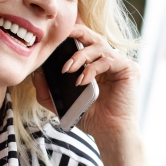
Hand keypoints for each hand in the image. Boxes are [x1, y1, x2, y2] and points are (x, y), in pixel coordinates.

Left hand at [32, 19, 140, 141]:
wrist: (109, 132)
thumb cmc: (90, 117)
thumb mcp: (61, 103)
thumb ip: (47, 91)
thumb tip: (36, 74)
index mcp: (94, 63)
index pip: (82, 41)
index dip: (69, 34)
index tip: (52, 36)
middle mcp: (108, 59)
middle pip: (92, 35)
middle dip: (75, 33)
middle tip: (59, 38)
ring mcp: (119, 63)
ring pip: (99, 45)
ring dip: (80, 55)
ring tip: (67, 69)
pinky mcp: (129, 69)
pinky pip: (108, 60)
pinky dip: (92, 69)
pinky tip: (81, 81)